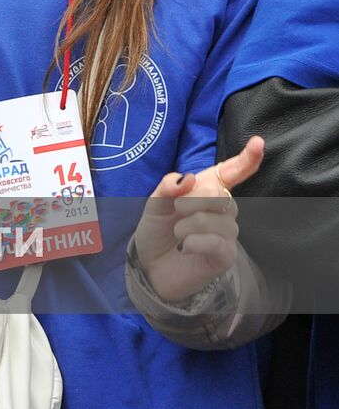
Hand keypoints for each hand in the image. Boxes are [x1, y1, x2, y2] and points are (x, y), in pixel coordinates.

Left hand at [133, 137, 263, 302]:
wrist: (150, 266)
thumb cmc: (157, 230)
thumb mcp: (154, 204)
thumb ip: (167, 187)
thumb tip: (187, 178)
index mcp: (207, 191)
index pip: (231, 173)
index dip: (246, 158)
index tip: (258, 142)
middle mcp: (223, 210)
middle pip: (218, 194)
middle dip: (190, 202)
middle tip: (177, 213)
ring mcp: (227, 233)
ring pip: (214, 220)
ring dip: (186, 226)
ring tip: (178, 235)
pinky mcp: (226, 256)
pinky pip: (216, 242)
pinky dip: (193, 242)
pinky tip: (185, 247)